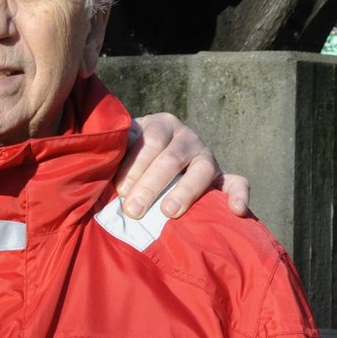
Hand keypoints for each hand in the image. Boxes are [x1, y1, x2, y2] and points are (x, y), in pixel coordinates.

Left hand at [116, 113, 250, 219]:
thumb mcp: (120, 148)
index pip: (150, 141)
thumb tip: (97, 169)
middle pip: (171, 158)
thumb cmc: (127, 158)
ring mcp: (206, 155)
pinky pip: (236, 182)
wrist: (152, 160)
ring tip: (168, 212)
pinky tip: (236, 210)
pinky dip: (239, 195)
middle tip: (133, 210)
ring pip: (201, 171)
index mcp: (161, 125)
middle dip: (151, 185)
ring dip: (184, 192)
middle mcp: (186, 136)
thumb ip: (114, 154)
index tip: (120, 190)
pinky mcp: (221, 175)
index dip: (135, 166)